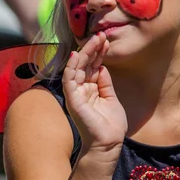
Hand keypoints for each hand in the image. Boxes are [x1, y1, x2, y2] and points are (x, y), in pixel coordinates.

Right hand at [62, 33, 127, 150]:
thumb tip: (102, 66)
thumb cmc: (110, 125)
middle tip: (102, 34)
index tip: (106, 39)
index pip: (92, 65)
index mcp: (90, 89)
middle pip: (85, 64)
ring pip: (77, 68)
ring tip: (95, 39)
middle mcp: (81, 89)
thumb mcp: (111, 98)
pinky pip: (69, 80)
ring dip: (85, 52)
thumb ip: (105, 83)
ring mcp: (76, 94)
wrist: (108, 144)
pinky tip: (77, 55)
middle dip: (93, 48)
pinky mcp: (73, 100)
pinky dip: (72, 67)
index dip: (98, 52)